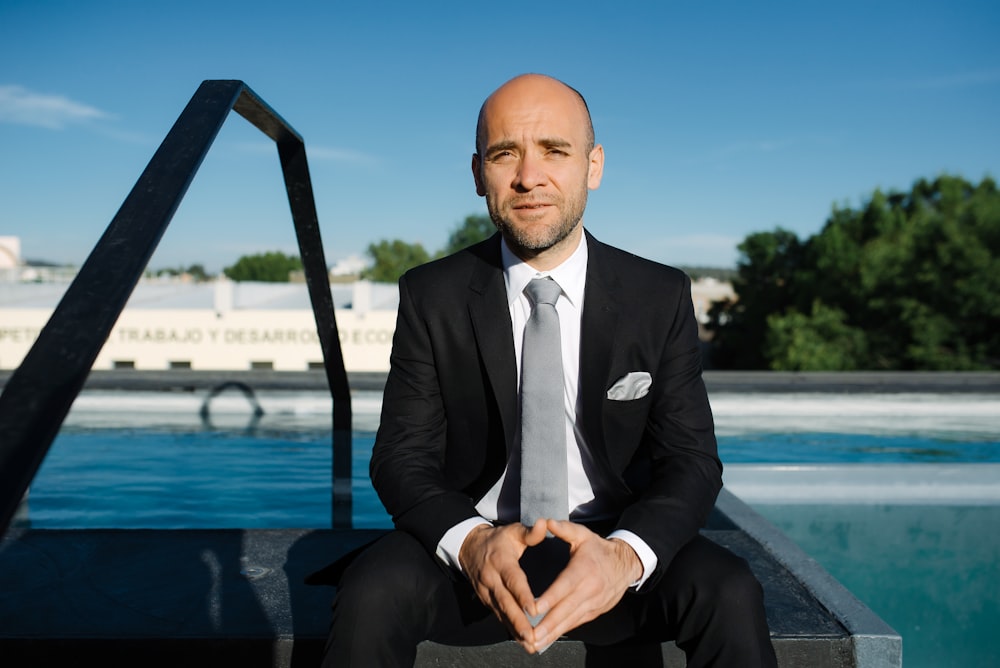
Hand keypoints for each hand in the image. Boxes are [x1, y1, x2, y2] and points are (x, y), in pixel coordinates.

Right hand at [458, 520, 549, 651]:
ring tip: (529, 644)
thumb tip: (544, 524)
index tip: (534, 609)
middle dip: (519, 621)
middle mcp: (491, 579)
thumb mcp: (512, 531)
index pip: (513, 580)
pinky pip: (498, 616)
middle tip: (532, 636)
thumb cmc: (498, 540)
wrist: (469, 547)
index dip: (523, 595)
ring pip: (501, 613)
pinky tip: (520, 640)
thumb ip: (530, 533)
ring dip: (514, 630)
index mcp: (501, 561)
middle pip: (506, 603)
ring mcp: (486, 591)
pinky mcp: (486, 600)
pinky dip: (508, 629)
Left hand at [527, 519, 642, 652]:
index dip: (550, 598)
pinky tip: (548, 639)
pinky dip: (562, 631)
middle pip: (566, 610)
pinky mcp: (595, 612)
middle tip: (530, 635)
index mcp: (584, 570)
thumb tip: (546, 522)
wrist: (625, 564)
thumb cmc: (598, 549)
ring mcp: (593, 603)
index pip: (564, 586)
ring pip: (571, 621)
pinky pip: (576, 623)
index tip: (534, 609)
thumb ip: (564, 529)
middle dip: (547, 624)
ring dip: (553, 633)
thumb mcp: (583, 535)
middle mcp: (590, 590)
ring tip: (535, 643)